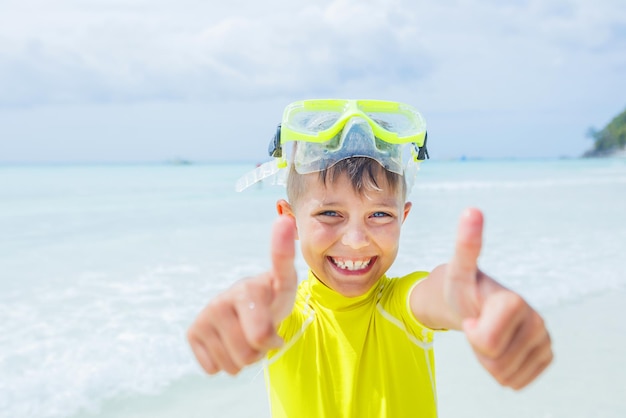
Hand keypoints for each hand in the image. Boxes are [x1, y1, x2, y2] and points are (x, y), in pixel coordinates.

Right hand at [187, 215, 297, 374]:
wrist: (246, 308)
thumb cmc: (270, 299)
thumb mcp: (285, 287)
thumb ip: (286, 267)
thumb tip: (283, 220)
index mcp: (253, 287)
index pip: (274, 270)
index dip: (281, 246)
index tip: (285, 221)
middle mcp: (225, 298)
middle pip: (252, 351)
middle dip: (261, 350)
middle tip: (262, 333)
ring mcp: (206, 315)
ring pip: (234, 365)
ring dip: (244, 358)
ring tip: (246, 335)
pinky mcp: (193, 332)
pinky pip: (214, 368)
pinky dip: (225, 363)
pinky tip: (228, 341)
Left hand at [445, 208, 552, 389]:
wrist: (474, 305)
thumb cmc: (462, 290)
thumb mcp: (456, 272)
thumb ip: (465, 246)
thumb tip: (472, 210)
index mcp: (513, 300)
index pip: (486, 341)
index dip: (473, 334)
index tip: (472, 314)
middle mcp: (535, 318)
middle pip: (495, 361)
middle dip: (478, 349)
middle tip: (477, 325)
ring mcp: (543, 337)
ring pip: (505, 374)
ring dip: (489, 360)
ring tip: (487, 333)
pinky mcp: (546, 353)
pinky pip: (516, 381)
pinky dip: (502, 370)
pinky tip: (501, 345)